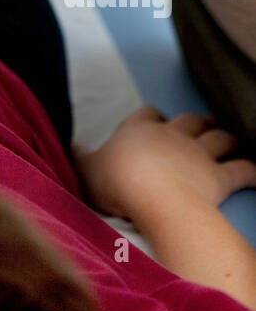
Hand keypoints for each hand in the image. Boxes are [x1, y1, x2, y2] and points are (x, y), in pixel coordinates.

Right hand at [72, 105, 255, 222]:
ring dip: (224, 137)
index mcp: (138, 130)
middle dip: (196, 121)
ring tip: (229, 139)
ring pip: (218, 137)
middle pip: (189, 120)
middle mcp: (171, 136)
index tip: (152, 122)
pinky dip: (252, 170)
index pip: (147, 114)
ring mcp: (198, 155)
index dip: (150, 118)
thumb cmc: (114, 181)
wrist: (150, 196)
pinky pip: (242, 170)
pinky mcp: (219, 178)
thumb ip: (80, 157)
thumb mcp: (85, 169)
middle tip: (201, 124)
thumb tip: (72, 145)